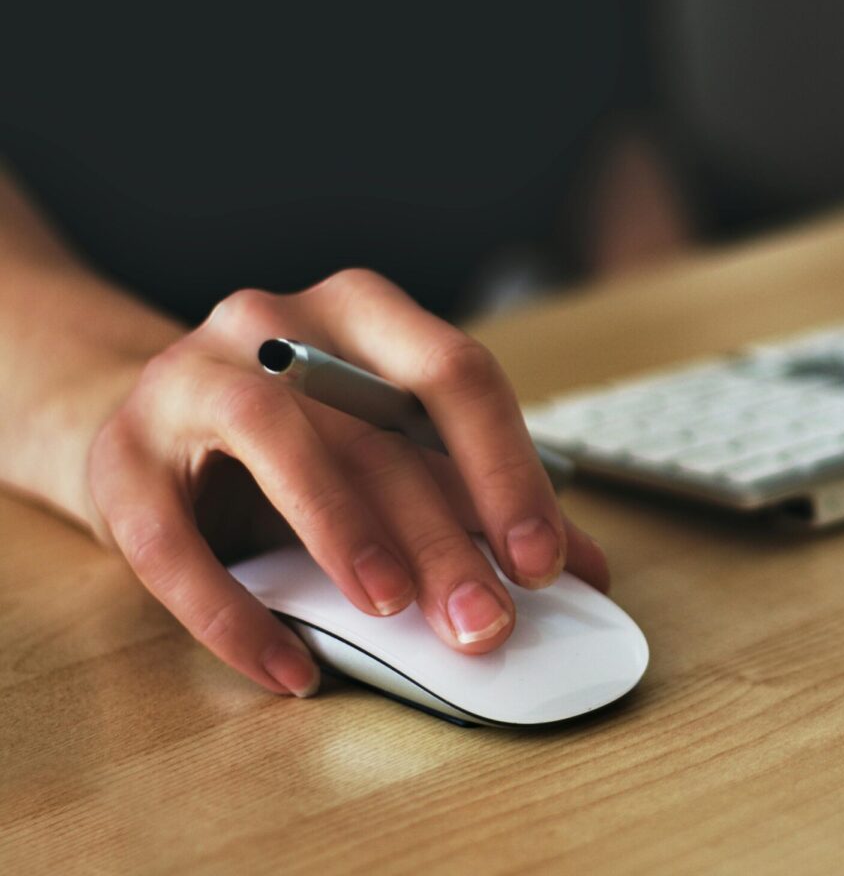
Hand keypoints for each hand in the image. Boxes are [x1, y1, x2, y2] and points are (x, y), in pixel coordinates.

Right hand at [87, 269, 608, 697]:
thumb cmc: (297, 438)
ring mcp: (189, 378)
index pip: (453, 373)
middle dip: (441, 531)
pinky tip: (289, 670)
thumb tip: (582, 568)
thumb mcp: (389, 450)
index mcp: (361, 314)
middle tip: (486, 621)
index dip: (506, 468)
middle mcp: (274, 324)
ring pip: (273, 439)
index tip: (545, 561)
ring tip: (392, 611)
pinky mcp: (121, 456)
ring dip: (342, 530)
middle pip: (373, 424)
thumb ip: (476, 498)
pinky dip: (233, 612)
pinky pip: (171, 540)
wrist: (158, 424)